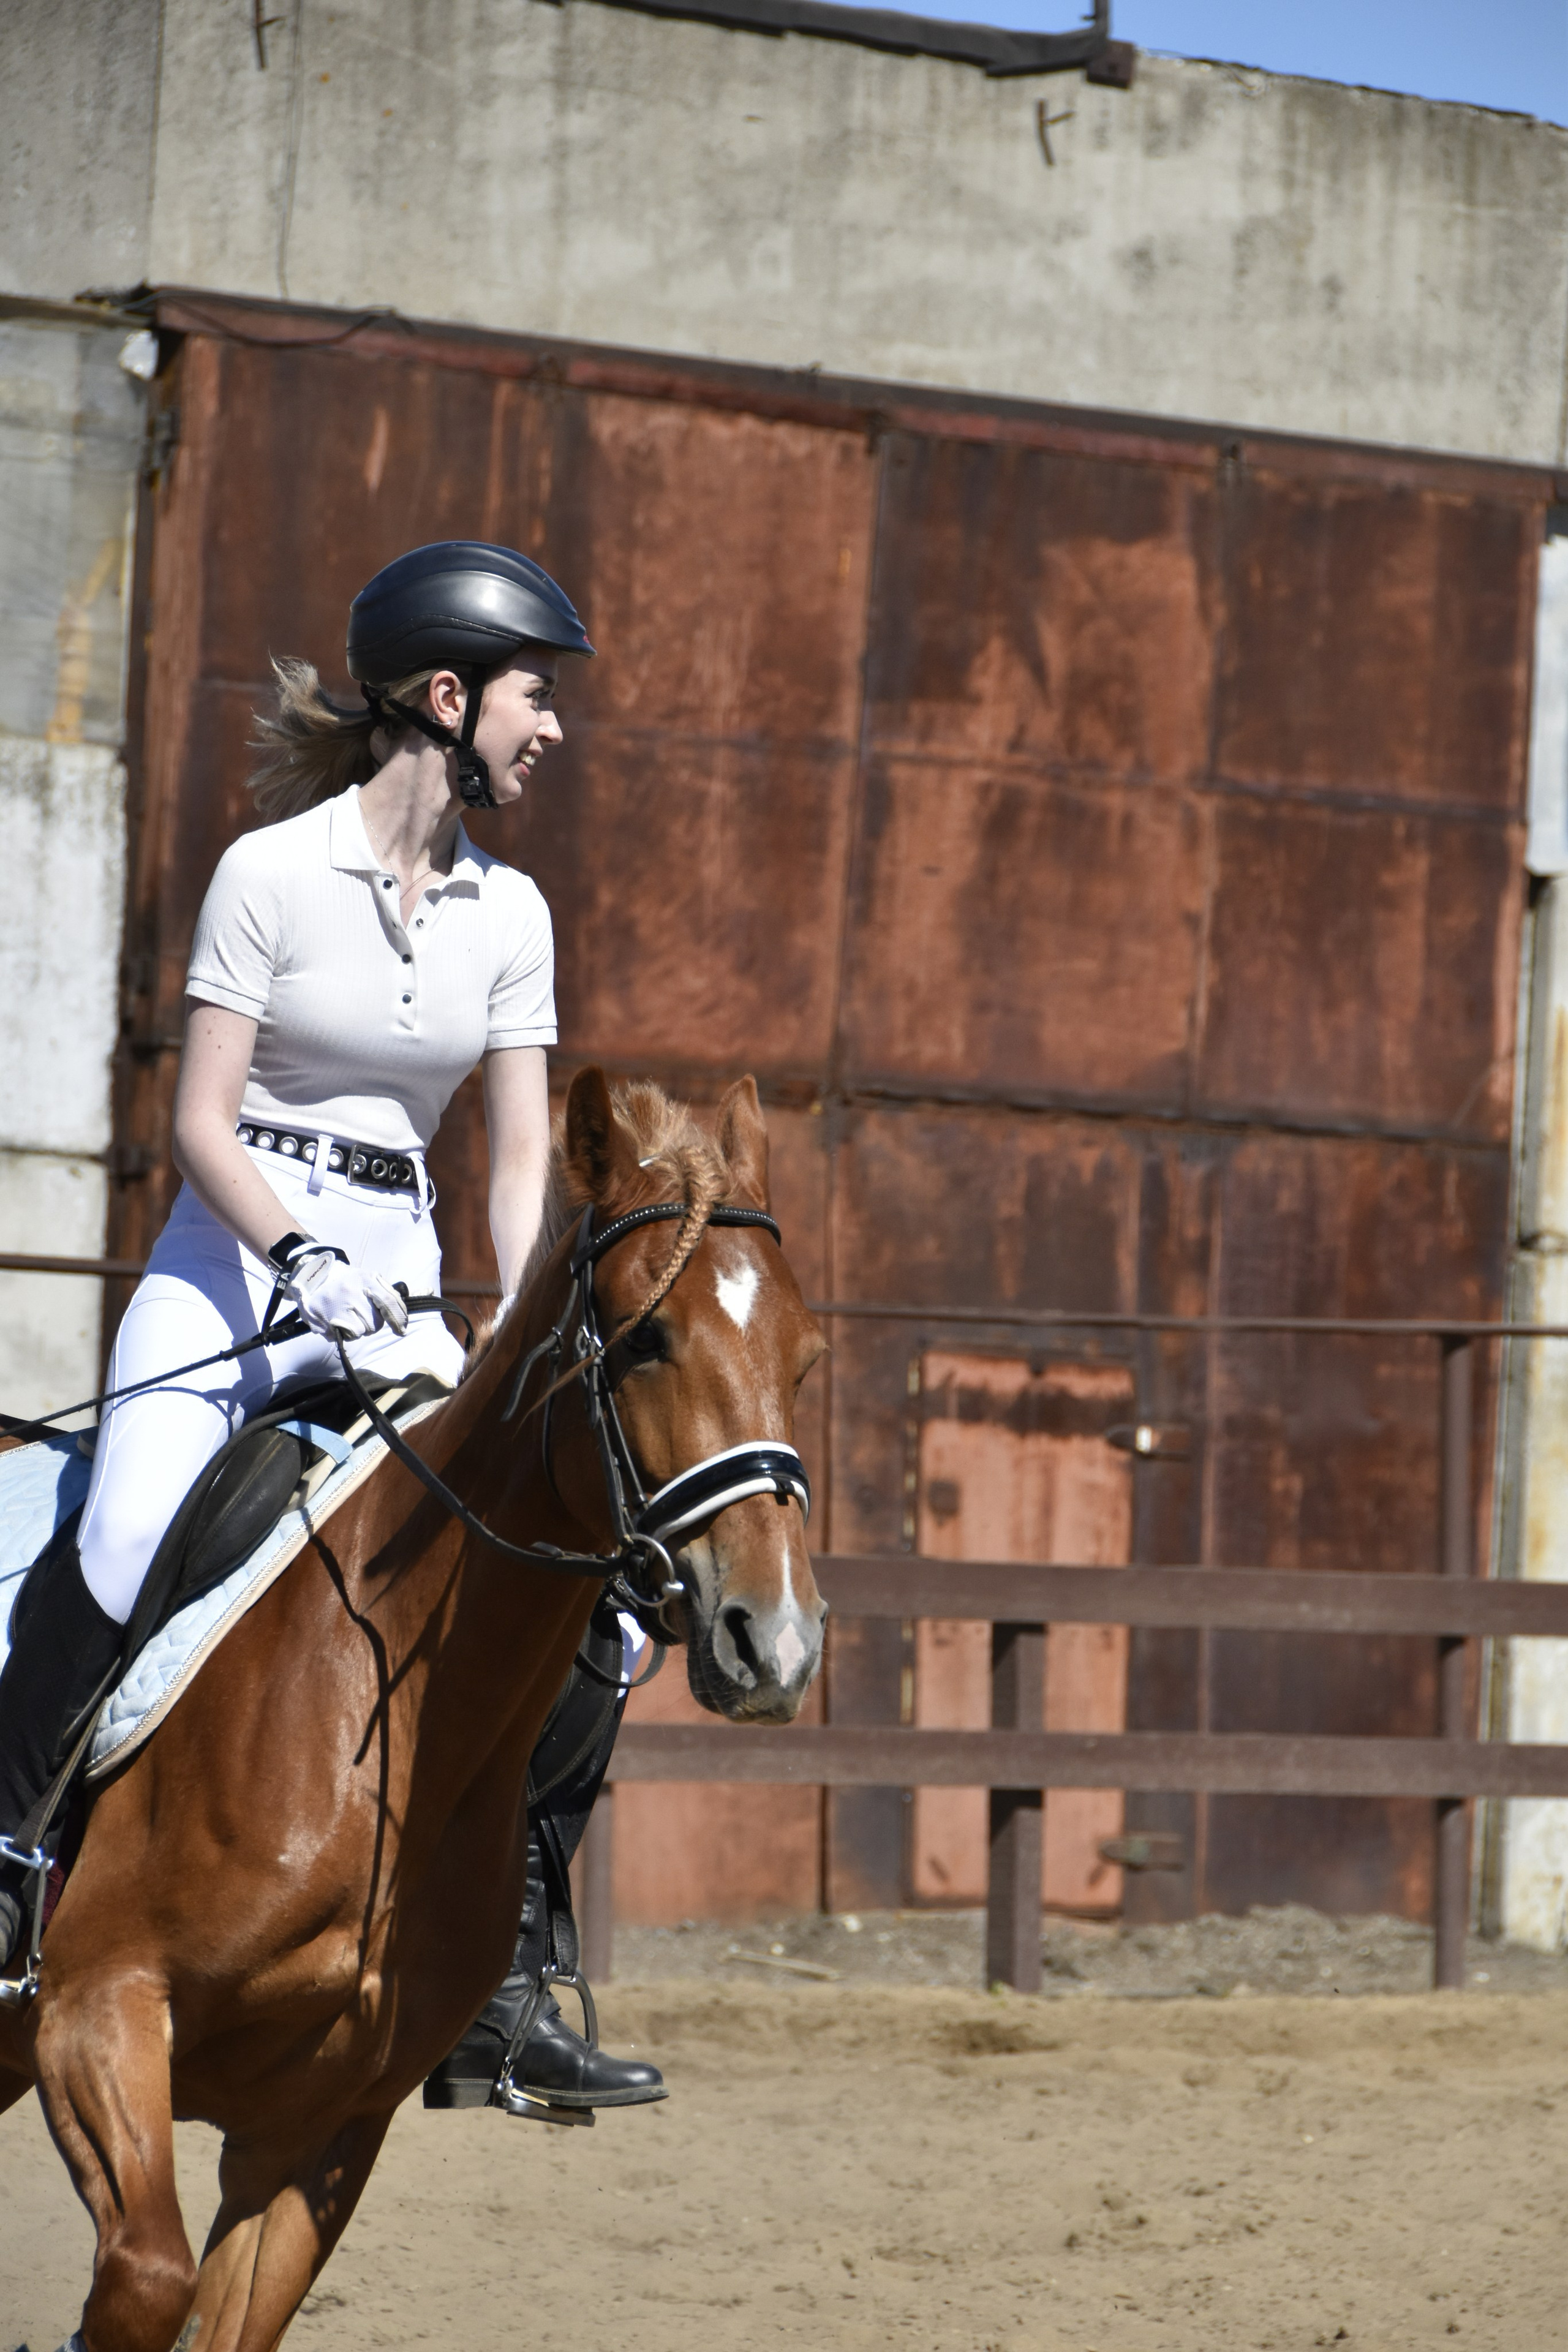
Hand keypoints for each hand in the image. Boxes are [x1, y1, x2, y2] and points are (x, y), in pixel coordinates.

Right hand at [282, 1246, 408, 1339]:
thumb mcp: (371, 1279)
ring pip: (361, 1332)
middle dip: (371, 1322)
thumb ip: (394, 1291)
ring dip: (357, 1329)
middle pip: (375, 1323)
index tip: (401, 1329)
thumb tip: (428, 1291)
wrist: (312, 1277)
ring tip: (346, 1315)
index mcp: (366, 1279)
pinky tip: (337, 1321)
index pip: (390, 1302)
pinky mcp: (323, 1319)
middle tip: (359, 1312)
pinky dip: (343, 1333)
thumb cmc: (348, 1282)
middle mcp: (352, 1291)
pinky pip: (344, 1336)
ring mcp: (336, 1305)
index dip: (398, 1319)